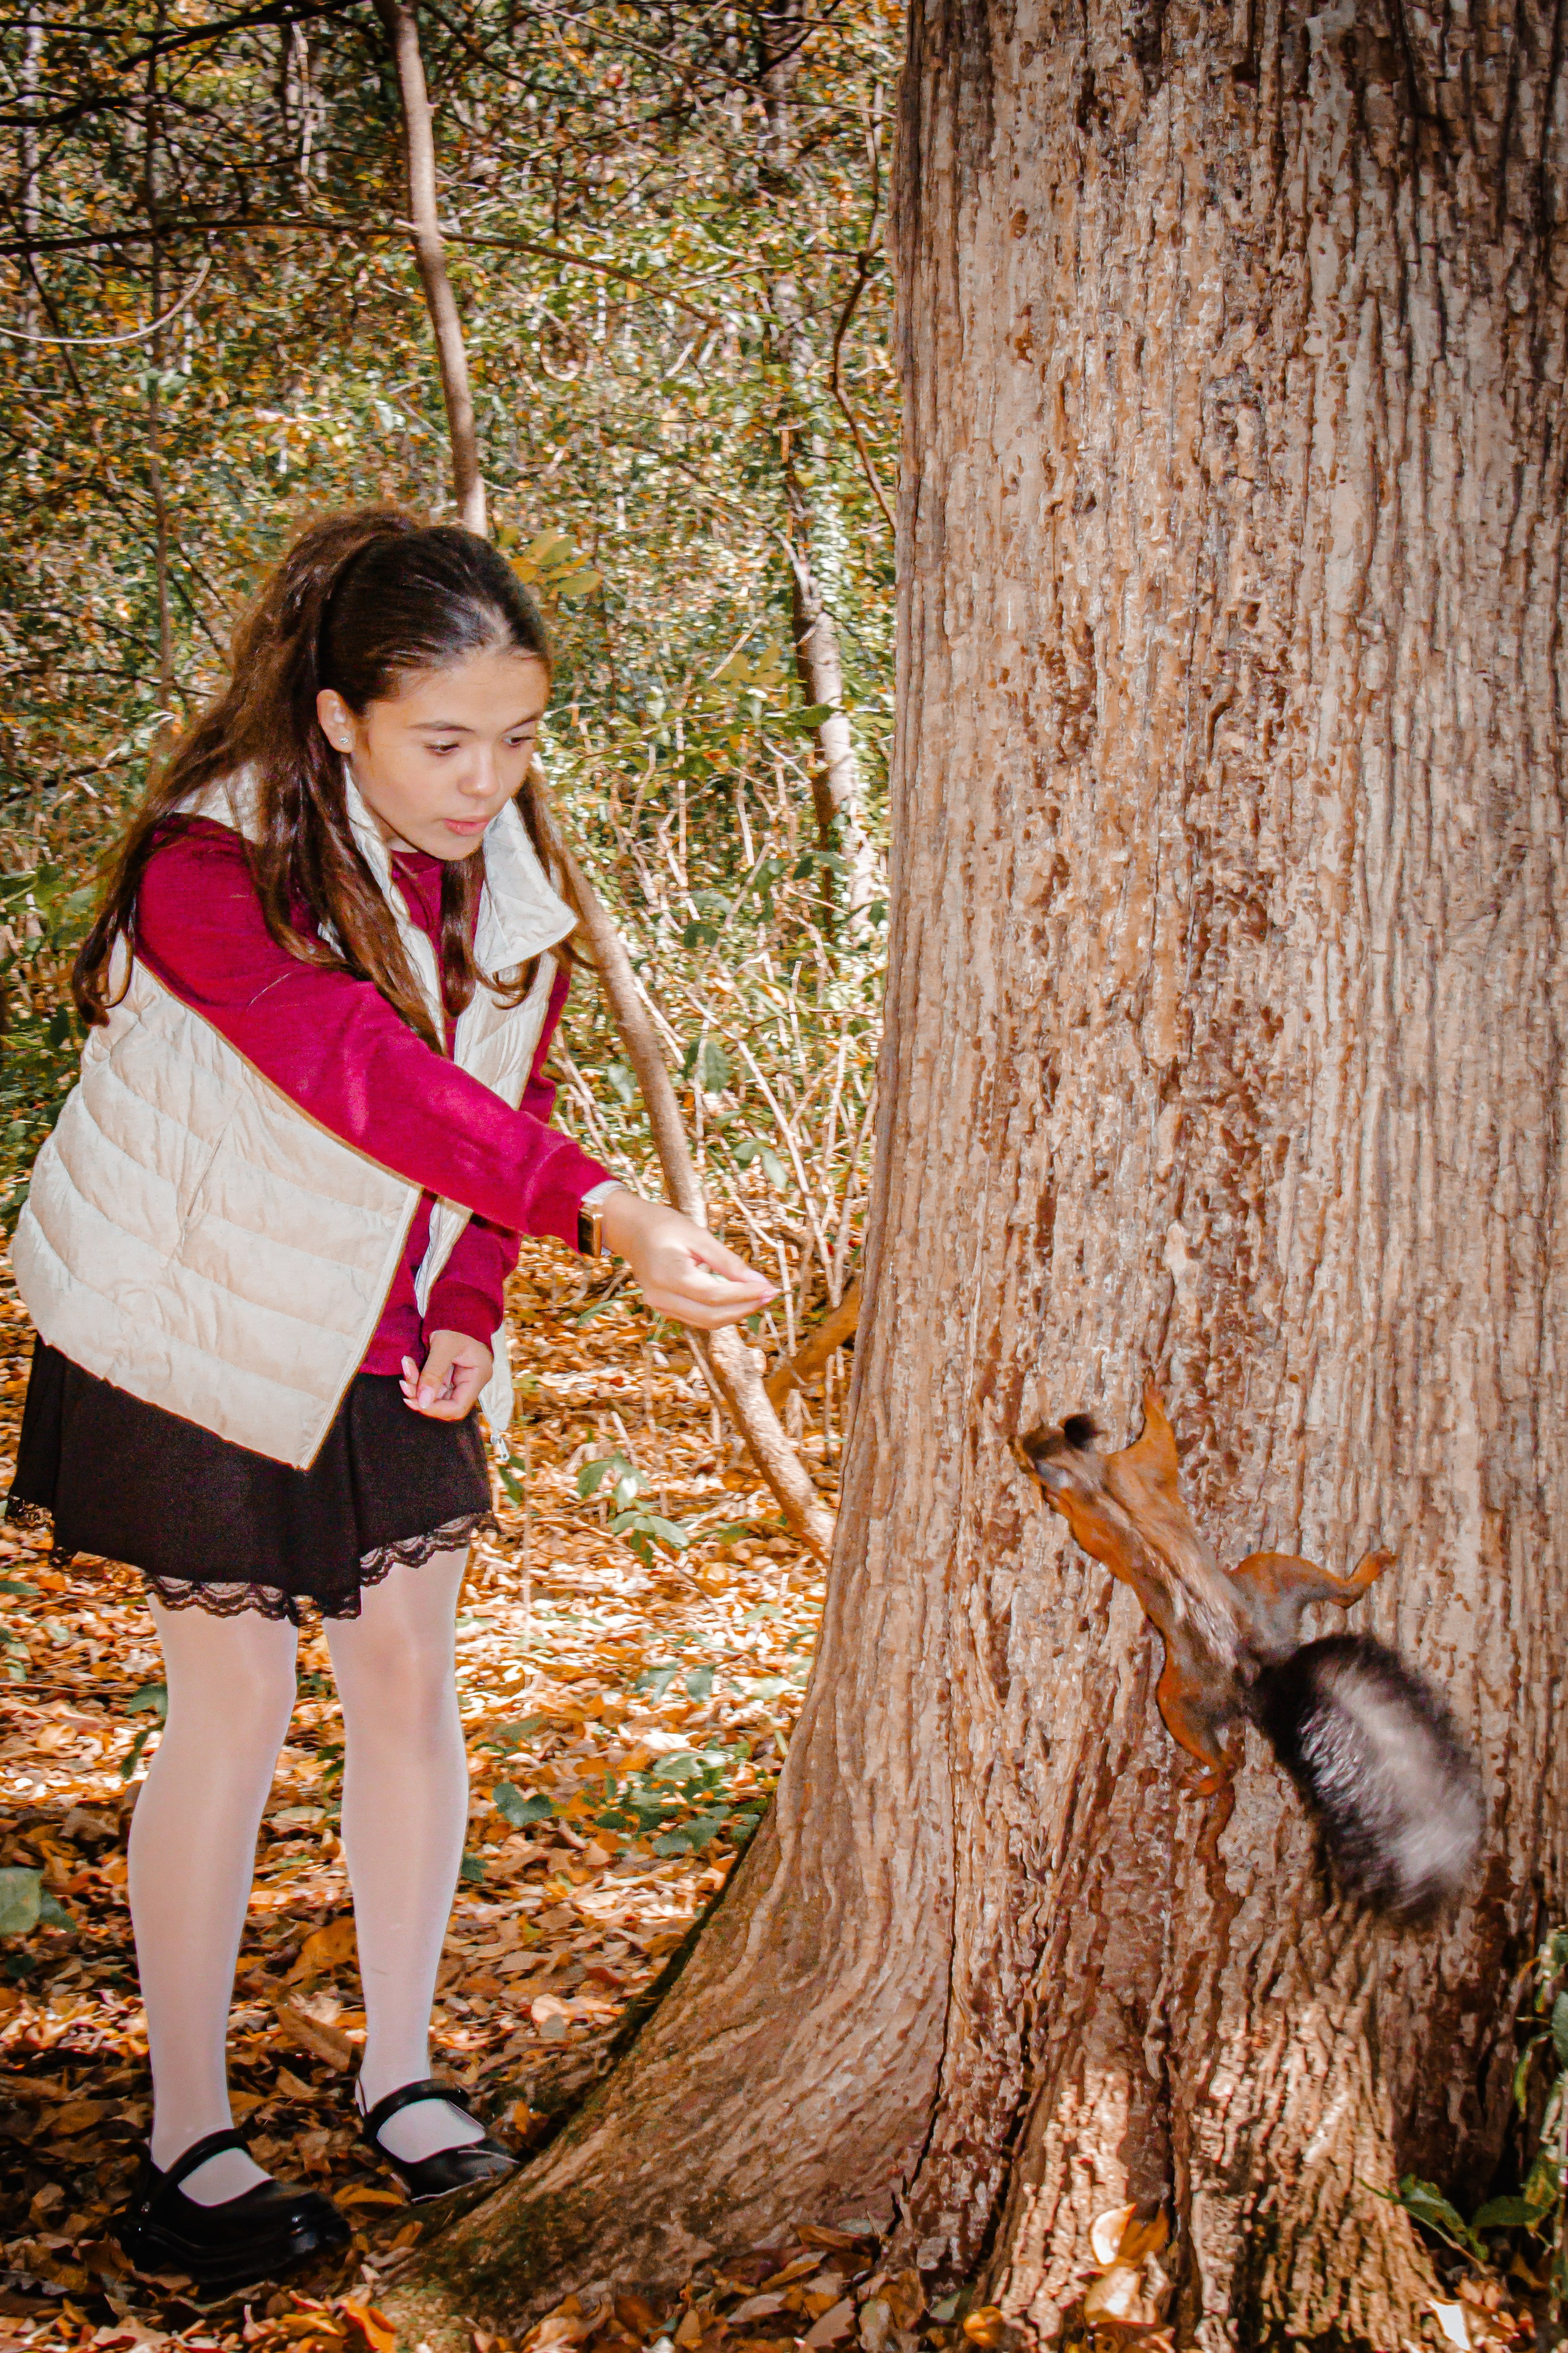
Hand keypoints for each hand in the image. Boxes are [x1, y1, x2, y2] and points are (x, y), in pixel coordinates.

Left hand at [401, 1330, 493, 1419]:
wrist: (455, 1314)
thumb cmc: (455, 1325)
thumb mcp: (444, 1345)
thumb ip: (433, 1373)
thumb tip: (422, 1402)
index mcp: (477, 1377)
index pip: (458, 1408)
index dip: (435, 1409)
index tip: (416, 1400)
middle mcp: (468, 1384)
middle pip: (444, 1405)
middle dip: (421, 1397)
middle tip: (404, 1384)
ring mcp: (457, 1382)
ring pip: (433, 1396)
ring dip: (415, 1387)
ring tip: (406, 1368)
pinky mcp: (446, 1378)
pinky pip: (429, 1386)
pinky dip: (416, 1379)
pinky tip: (408, 1366)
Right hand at [598, 1189, 776, 1330]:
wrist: (631, 1231)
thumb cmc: (664, 1226)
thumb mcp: (699, 1236)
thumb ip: (728, 1262)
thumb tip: (759, 1282)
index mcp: (668, 1274)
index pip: (714, 1295)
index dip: (745, 1295)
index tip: (770, 1288)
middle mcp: (661, 1297)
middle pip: (711, 1316)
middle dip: (744, 1308)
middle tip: (770, 1294)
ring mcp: (660, 1306)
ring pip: (706, 1322)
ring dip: (736, 1313)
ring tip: (759, 1296)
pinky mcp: (665, 1308)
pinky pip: (698, 1318)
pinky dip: (721, 1312)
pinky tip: (738, 1298)